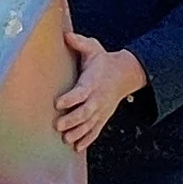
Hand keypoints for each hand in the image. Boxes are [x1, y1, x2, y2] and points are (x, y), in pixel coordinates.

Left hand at [50, 32, 149, 151]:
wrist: (125, 74)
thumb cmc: (104, 61)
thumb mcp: (94, 48)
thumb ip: (80, 43)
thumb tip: (66, 35)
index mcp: (92, 82)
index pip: (81, 92)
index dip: (70, 98)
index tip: (57, 103)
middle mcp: (97, 98)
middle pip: (86, 112)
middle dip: (72, 120)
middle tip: (58, 125)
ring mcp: (101, 110)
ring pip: (90, 124)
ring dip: (78, 133)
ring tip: (66, 139)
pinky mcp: (102, 117)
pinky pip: (96, 130)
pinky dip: (87, 139)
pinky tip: (77, 147)